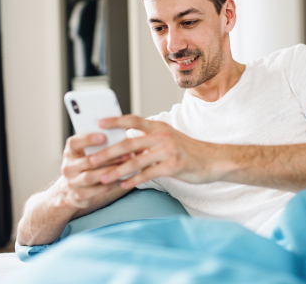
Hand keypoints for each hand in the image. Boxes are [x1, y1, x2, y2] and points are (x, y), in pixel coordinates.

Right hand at [58, 133, 130, 208]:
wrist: (71, 189)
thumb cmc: (86, 164)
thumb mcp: (87, 153)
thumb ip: (99, 145)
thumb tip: (119, 134)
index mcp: (70, 152)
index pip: (74, 143)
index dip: (88, 139)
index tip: (104, 136)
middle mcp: (68, 167)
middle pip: (87, 161)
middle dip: (109, 157)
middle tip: (126, 153)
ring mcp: (72, 183)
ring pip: (91, 177)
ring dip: (110, 171)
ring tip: (126, 167)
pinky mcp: (79, 196)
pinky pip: (96, 191)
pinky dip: (110, 185)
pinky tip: (122, 179)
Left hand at [89, 115, 216, 188]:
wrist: (213, 161)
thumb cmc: (188, 151)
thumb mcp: (169, 139)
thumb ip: (149, 140)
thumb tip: (125, 145)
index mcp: (159, 127)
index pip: (134, 120)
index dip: (116, 121)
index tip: (99, 123)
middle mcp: (162, 136)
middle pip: (129, 144)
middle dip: (108, 153)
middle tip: (91, 159)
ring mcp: (168, 151)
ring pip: (136, 162)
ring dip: (117, 171)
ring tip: (102, 178)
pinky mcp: (173, 166)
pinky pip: (149, 174)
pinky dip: (134, 180)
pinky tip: (123, 185)